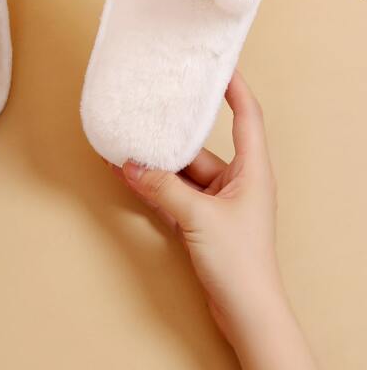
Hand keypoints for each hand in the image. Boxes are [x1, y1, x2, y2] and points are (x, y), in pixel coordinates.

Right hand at [112, 71, 316, 369]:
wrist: (247, 313)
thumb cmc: (241, 263)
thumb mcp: (199, 218)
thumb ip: (163, 189)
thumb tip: (131, 165)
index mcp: (252, 170)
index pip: (247, 115)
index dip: (235, 87)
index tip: (217, 65)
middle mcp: (237, 180)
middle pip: (201, 145)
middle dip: (172, 134)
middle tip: (150, 108)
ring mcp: (220, 201)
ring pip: (183, 171)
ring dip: (157, 164)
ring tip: (127, 146)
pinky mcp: (204, 219)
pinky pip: (176, 193)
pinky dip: (155, 186)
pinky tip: (132, 176)